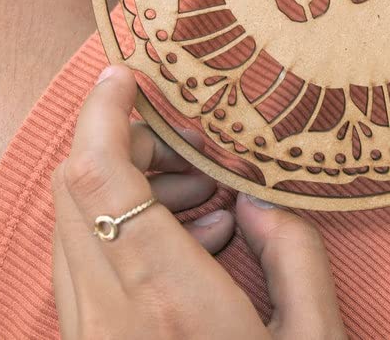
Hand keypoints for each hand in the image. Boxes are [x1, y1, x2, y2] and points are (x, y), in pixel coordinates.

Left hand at [52, 65, 345, 337]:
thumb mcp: (315, 339)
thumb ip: (294, 255)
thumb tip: (257, 200)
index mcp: (169, 296)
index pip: (99, 177)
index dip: (102, 112)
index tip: (126, 76)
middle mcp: (108, 311)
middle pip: (76, 187)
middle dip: (128, 145)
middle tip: (193, 150)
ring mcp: (86, 333)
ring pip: (73, 224)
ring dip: (128, 191)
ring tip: (203, 201)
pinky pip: (81, 267)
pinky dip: (121, 233)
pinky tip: (188, 248)